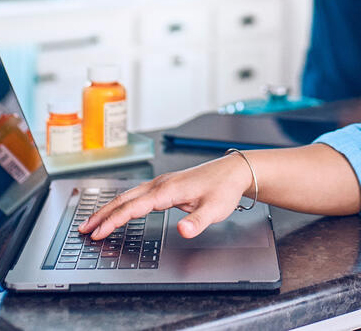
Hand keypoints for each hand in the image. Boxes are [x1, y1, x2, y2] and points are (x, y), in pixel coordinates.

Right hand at [77, 154, 251, 239]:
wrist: (234, 170)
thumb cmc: (224, 188)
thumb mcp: (215, 209)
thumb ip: (198, 222)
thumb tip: (183, 230)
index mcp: (168, 190)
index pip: (134, 207)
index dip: (114, 221)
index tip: (98, 233)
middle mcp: (161, 184)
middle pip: (125, 199)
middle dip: (102, 214)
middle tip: (84, 228)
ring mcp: (163, 183)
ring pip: (129, 195)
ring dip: (109, 207)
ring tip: (93, 221)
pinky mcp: (166, 185)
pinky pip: (138, 194)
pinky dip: (122, 203)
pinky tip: (119, 210)